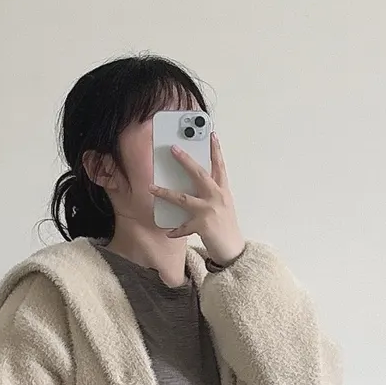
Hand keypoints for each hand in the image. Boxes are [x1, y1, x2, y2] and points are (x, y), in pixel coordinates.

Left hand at [150, 133, 245, 263]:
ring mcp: (210, 210)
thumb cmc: (226, 227)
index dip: (216, 150)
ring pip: (183, 198)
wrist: (233, 249)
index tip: (211, 134)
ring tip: (152, 188)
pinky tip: (168, 232)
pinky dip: (175, 230)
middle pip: (199, 174)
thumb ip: (212, 193)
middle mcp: (217, 197)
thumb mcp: (223, 206)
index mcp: (223, 191)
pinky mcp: (203, 225)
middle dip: (185, 161)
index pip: (220, 166)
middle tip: (173, 149)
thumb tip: (193, 185)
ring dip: (165, 192)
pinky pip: (183, 227)